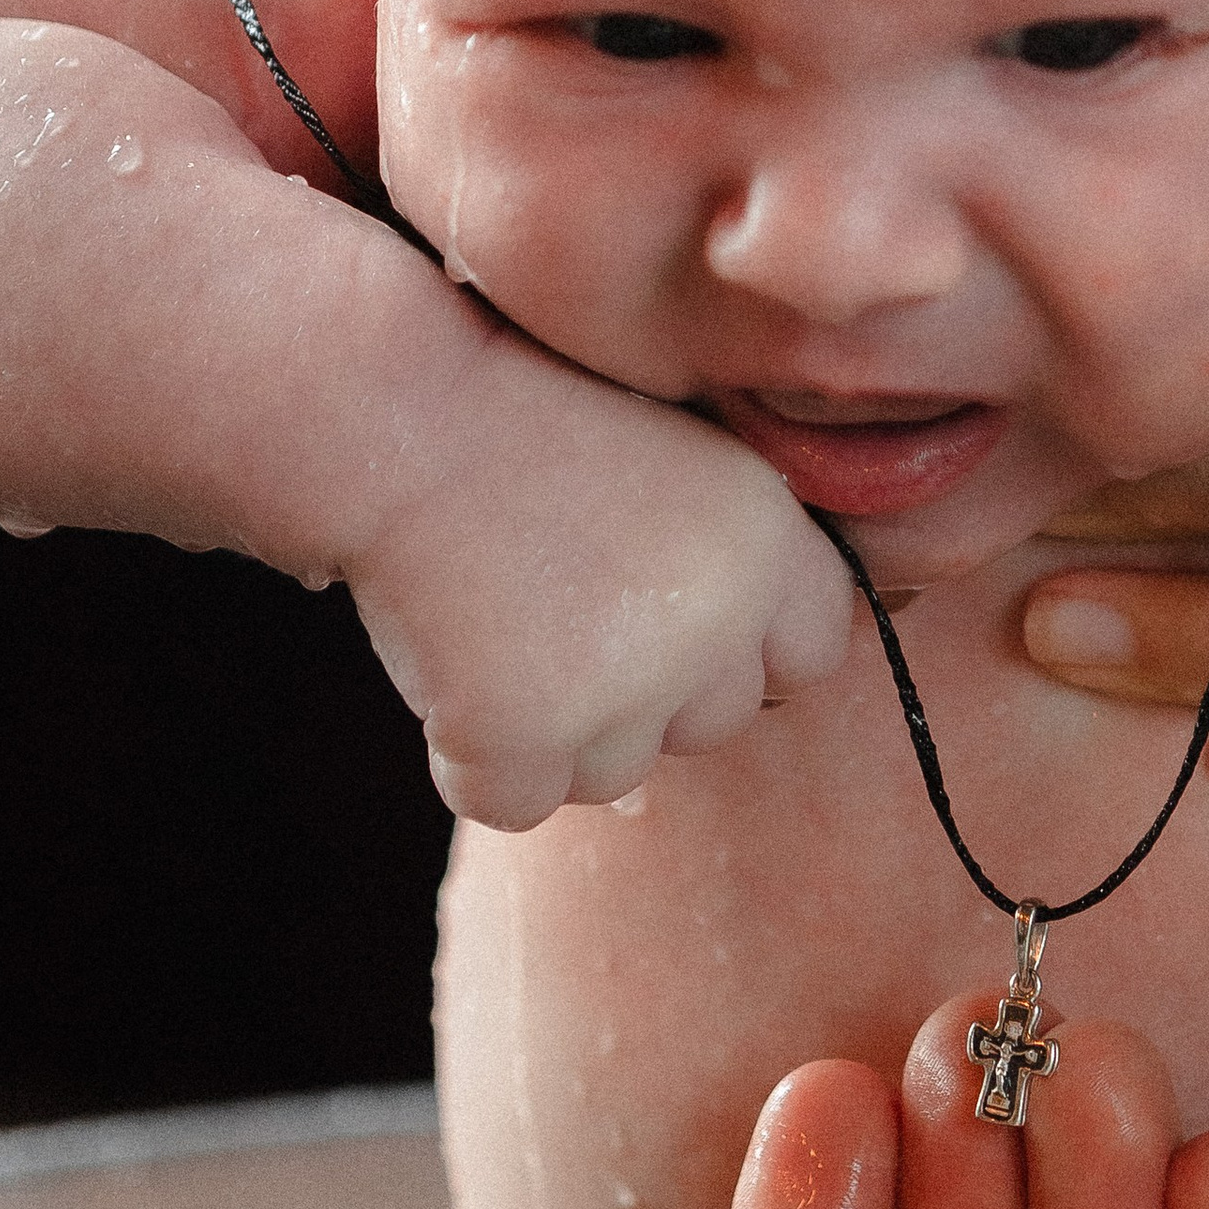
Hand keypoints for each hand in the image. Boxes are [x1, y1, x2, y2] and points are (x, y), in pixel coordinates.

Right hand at [348, 334, 852, 820]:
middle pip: (711, 728)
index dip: (741, 648)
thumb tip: (741, 699)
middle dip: (642, 694)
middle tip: (555, 597)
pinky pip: (514, 801)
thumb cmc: (528, 423)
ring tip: (499, 612)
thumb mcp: (675, 461)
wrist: (396, 407)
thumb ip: (725, 571)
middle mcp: (721, 617)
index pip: (811, 652)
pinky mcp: (527, 734)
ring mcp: (628, 683)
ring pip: (614, 775)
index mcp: (771, 535)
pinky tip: (448, 661)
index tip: (668, 616)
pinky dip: (473, 758)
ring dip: (557, 728)